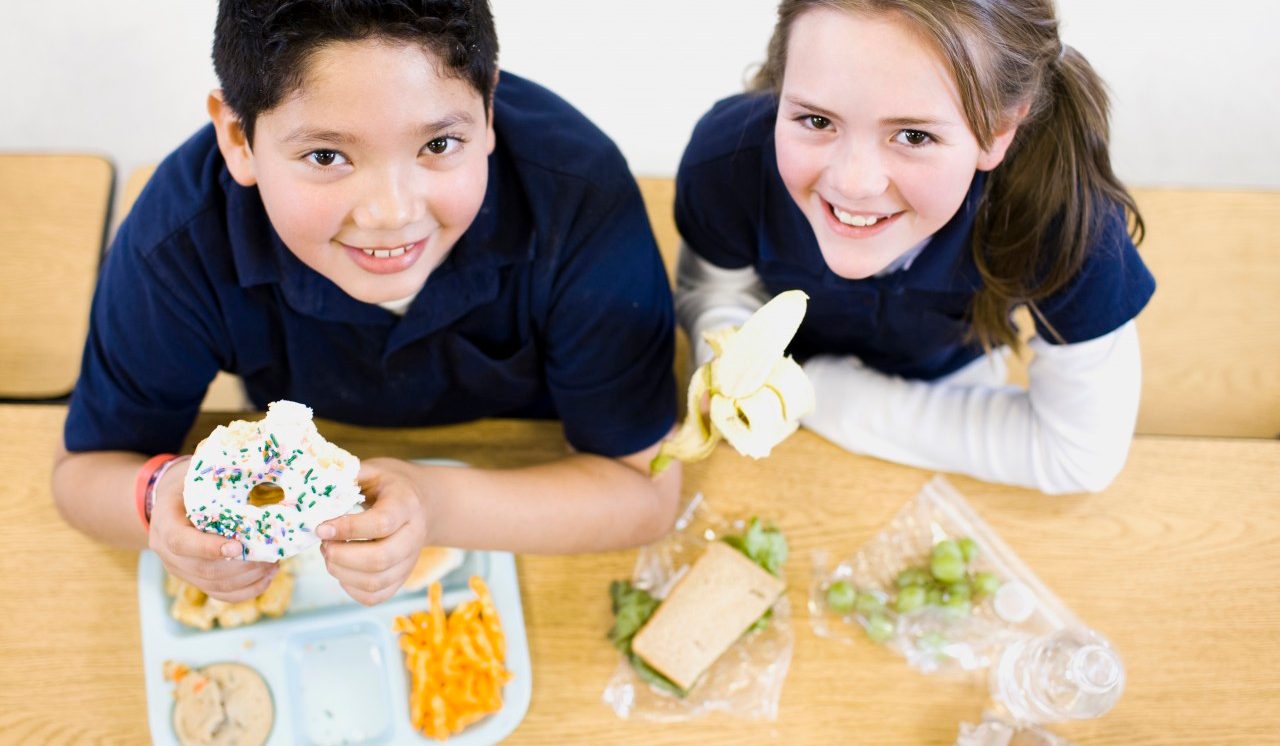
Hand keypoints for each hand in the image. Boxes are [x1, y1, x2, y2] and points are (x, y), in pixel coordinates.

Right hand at [148, 458, 277, 601]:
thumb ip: (216, 473)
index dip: (208, 548)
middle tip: (271, 554)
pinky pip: (221, 594)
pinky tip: (268, 576)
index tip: (237, 546)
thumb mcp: (195, 472)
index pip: (181, 543)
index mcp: (165, 523)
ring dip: (249, 578)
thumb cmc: (191, 481)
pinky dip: (247, 590)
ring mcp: (181, 569)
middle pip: (204, 570)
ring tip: (274, 562)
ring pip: (215, 585)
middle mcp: (168, 552)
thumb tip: (260, 459)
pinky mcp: (195, 579)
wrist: (170, 500)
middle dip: (242, 566)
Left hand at [316, 458, 432, 605]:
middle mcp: (413, 536)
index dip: (348, 529)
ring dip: (342, 573)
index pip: (382, 523)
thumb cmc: (391, 485)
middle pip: (381, 559)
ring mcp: (409, 560)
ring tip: (329, 554)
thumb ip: (348, 477)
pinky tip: (342, 569)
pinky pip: (375, 596)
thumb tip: (315, 488)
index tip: (321, 528)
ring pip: (375, 582)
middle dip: (341, 556)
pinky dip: (351, 588)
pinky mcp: (401, 578)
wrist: (424, 503)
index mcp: (406, 504)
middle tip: (324, 545)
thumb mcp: (374, 471)